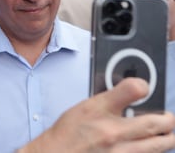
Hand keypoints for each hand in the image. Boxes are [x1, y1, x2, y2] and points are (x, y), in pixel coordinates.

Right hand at [18, 78, 174, 152]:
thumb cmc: (69, 132)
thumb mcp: (87, 106)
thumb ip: (111, 98)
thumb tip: (134, 89)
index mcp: (102, 113)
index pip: (133, 90)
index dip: (143, 86)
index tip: (145, 88)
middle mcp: (115, 134)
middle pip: (158, 125)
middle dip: (168, 119)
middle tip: (166, 117)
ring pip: (159, 146)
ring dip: (165, 138)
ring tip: (163, 132)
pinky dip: (151, 150)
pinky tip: (147, 145)